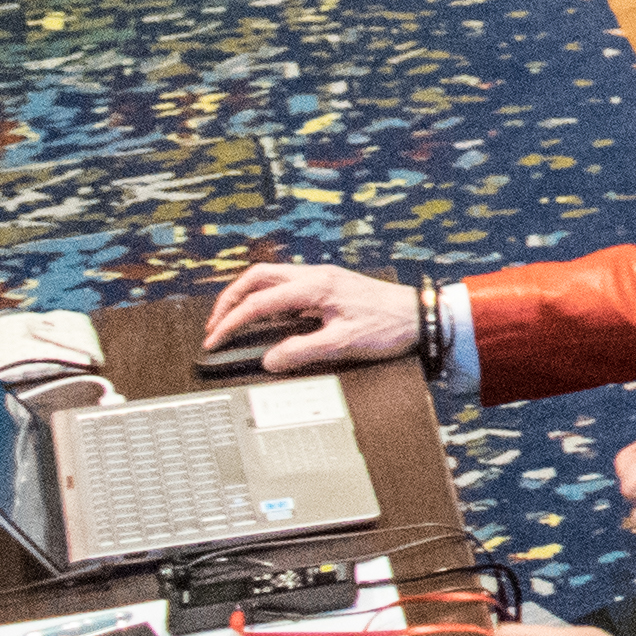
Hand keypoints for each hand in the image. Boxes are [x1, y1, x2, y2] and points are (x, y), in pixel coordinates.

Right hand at [200, 261, 418, 371]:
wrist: (422, 315)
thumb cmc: (390, 326)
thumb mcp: (344, 344)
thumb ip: (303, 351)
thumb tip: (269, 360)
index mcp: (315, 286)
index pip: (258, 302)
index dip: (231, 323)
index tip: (214, 341)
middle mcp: (316, 276)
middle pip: (257, 277)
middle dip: (229, 299)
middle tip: (213, 325)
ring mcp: (322, 278)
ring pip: (271, 276)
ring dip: (246, 295)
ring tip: (231, 319)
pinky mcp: (329, 286)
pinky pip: (286, 284)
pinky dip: (265, 296)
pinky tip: (264, 315)